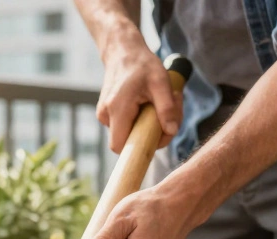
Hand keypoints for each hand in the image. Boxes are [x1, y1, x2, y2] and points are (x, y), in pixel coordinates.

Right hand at [97, 36, 181, 152]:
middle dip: (151, 134)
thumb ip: (166, 108)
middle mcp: (106, 115)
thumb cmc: (142, 64)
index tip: (156, 138)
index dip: (138, 150)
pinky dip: (141, 119)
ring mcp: (105, 115)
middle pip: (129, 142)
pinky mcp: (108, 113)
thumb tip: (171, 131)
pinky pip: (126, 126)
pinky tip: (149, 103)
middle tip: (169, 113)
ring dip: (149, 125)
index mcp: (117, 109)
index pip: (120, 147)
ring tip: (160, 102)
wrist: (123, 51)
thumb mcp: (160, 82)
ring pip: (129, 134)